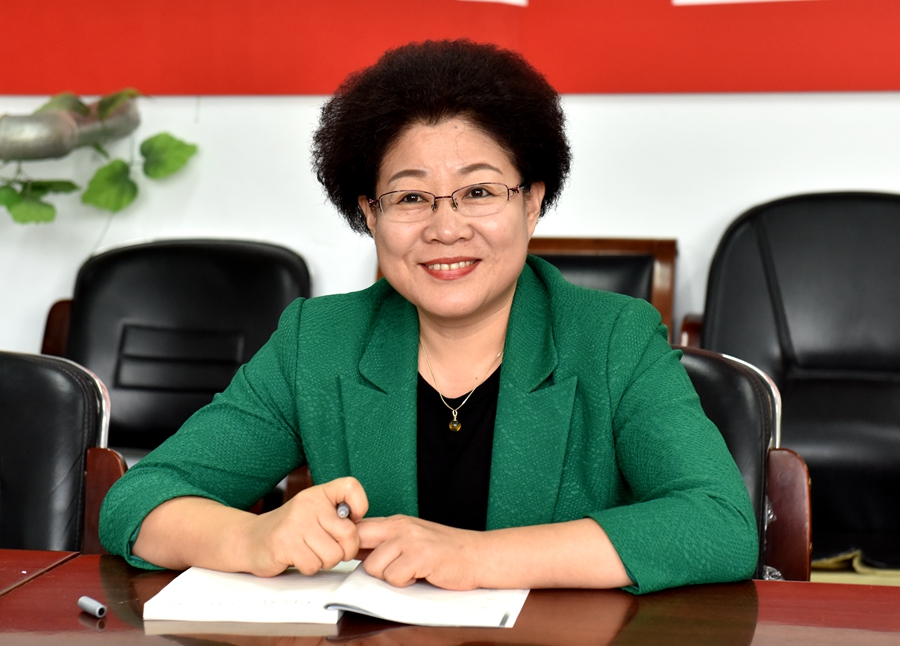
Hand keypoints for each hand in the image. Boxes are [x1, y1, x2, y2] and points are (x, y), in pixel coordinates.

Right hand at [243, 476, 367, 576]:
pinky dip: (308, 568)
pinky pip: (313, 565)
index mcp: (319, 493)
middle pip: (349, 534)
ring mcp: (295, 523)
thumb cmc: (292, 530)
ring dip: (324, 561)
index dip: (360, 505)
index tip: (352, 519)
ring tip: (310, 552)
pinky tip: (298, 557)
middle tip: (330, 548)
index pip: (351, 486)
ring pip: (333, 555)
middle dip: (344, 550)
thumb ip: (339, 518)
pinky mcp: (284, 544)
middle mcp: (308, 503)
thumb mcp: (316, 513)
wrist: (252, 539)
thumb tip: (364, 532)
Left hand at [356, 515, 480, 589]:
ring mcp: (410, 540)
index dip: (352, 546)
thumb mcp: (412, 538)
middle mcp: (400, 526)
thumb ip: (386, 543)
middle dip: (365, 561)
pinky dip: (404, 583)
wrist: (478, 555)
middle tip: (384, 570)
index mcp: (396, 522)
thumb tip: (355, 552)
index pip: (358, 528)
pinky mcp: (420, 556)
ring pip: (374, 567)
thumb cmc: (446, 551)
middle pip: (357, 541)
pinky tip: (419, 576)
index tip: (359, 559)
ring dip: (389, 577)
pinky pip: (393, 578)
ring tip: (410, 572)